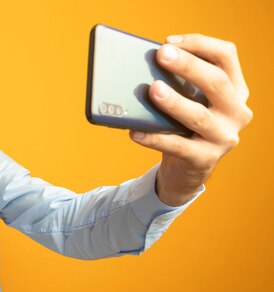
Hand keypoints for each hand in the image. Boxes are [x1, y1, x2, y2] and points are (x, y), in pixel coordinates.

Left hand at [129, 34, 252, 206]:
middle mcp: (236, 112)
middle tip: (161, 55)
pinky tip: (135, 132)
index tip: (169, 41)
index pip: (226, 56)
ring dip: (174, 101)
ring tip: (153, 90)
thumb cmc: (184, 126)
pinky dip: (155, 138)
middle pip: (216, 82)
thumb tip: (145, 66)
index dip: (199, 44)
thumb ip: (179, 83)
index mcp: (235, 90)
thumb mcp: (190, 101)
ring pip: (198, 115)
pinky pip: (178, 146)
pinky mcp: (205, 159)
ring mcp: (224, 137)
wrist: (186, 169)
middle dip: (187, 66)